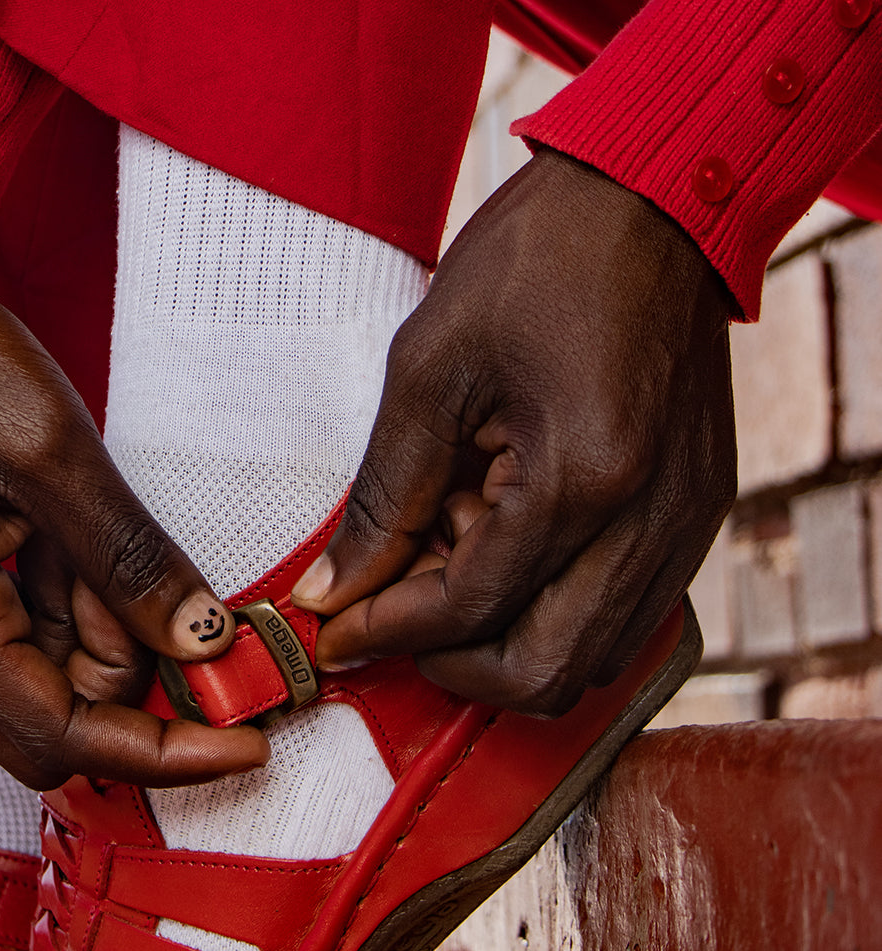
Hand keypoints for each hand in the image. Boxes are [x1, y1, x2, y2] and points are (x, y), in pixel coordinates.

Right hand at [0, 185, 266, 787]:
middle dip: (135, 685)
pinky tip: (77, 530)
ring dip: (103, 630)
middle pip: (52, 725)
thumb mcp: (48, 448)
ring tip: (107, 529)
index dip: (164, 754)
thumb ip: (128, 559)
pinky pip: (16, 630)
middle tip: (188, 604)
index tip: (250, 745)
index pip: (63, 742)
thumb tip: (205, 643)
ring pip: (40, 678)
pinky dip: (70, 600)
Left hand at [292, 149, 736, 714]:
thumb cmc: (540, 260)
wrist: (658, 196)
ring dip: (504, 640)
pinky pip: (623, 616)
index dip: (389, 631)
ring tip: (454, 559)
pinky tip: (507, 543)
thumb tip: (334, 589)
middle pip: (543, 673)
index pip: (472, 609)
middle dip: (452, 663)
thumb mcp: (429, 368)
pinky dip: (553, 613)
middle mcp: (651, 522)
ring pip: (590, 662)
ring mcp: (687, 524)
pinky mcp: (697, 514)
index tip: (336, 631)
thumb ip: (380, 497)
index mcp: (584, 480)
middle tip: (392, 616)